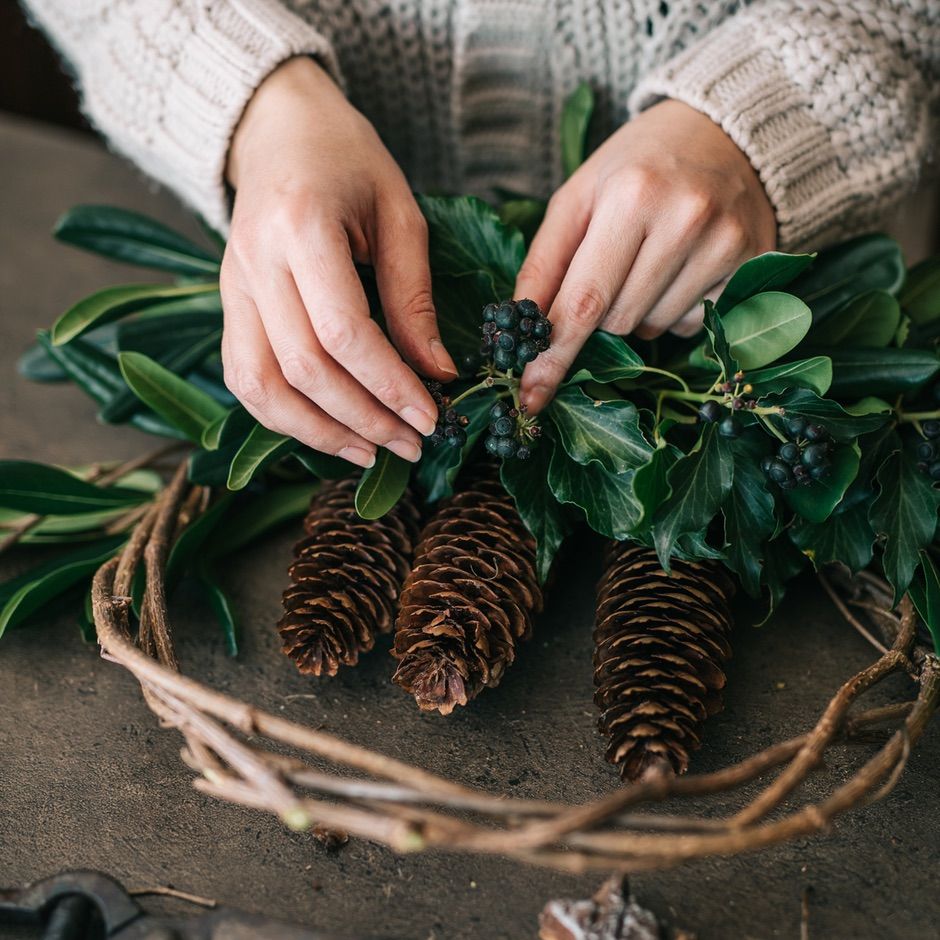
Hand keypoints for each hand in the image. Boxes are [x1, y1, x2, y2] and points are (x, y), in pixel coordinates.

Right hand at [222, 57, 455, 467]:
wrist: (278, 129)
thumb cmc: (348, 160)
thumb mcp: (400, 214)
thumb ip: (413, 297)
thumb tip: (437, 373)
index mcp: (302, 227)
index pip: (343, 332)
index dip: (389, 385)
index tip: (431, 416)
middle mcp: (255, 262)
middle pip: (303, 370)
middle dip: (364, 419)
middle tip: (412, 444)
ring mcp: (231, 286)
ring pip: (261, 386)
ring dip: (318, 432)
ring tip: (371, 453)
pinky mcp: (227, 304)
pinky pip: (244, 377)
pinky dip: (284, 416)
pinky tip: (330, 431)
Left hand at [516, 99, 776, 411]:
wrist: (726, 133)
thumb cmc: (636, 166)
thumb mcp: (578, 197)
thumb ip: (544, 263)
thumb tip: (518, 329)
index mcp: (630, 196)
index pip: (584, 300)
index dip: (553, 356)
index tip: (529, 397)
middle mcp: (685, 220)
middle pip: (616, 322)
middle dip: (599, 313)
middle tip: (612, 265)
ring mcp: (725, 244)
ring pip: (652, 329)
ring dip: (637, 312)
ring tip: (651, 258)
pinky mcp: (753, 265)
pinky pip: (692, 325)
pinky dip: (676, 310)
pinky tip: (684, 267)